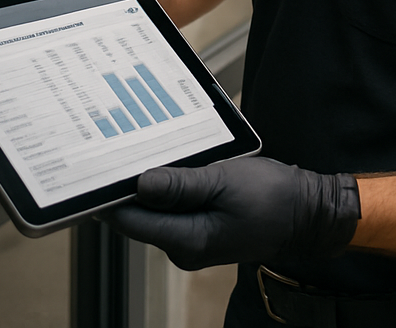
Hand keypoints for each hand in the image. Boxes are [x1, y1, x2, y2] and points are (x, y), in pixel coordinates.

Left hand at [102, 157, 359, 272]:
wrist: (305, 211)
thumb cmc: (271, 197)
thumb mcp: (224, 182)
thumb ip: (180, 185)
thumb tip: (140, 185)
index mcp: (187, 240)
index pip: (131, 221)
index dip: (107, 196)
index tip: (90, 170)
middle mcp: (183, 246)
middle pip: (138, 216)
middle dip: (124, 185)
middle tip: (107, 148)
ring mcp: (190, 238)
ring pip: (153, 210)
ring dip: (145, 183)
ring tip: (130, 149)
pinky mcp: (198, 227)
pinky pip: (170, 207)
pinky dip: (163, 186)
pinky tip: (162, 162)